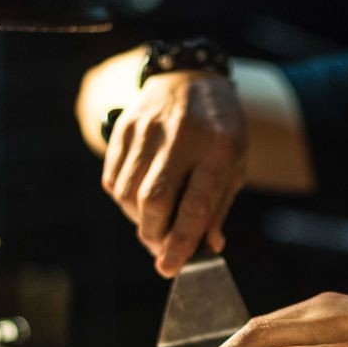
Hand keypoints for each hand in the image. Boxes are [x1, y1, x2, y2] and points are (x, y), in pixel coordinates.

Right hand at [101, 71, 246, 276]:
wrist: (192, 79)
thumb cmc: (220, 131)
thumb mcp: (235, 165)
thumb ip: (219, 206)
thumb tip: (207, 247)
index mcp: (219, 147)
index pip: (195, 205)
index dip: (180, 242)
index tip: (169, 268)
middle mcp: (182, 136)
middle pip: (154, 202)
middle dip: (154, 235)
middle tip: (161, 248)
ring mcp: (148, 128)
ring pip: (128, 194)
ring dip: (138, 220)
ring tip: (154, 221)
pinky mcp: (124, 127)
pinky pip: (113, 179)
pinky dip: (123, 200)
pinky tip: (140, 198)